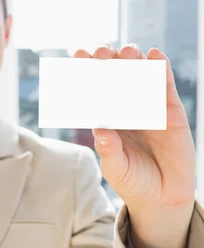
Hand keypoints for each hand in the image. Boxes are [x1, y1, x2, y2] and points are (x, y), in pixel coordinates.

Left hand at [73, 43, 195, 213]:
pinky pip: (165, 84)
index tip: (77, 55)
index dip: (85, 70)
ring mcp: (147, 105)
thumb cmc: (133, 181)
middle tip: (101, 53)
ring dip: (133, 58)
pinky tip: (155, 56)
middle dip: (107, 59)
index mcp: (106, 117)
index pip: (93, 88)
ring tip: (127, 51)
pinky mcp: (169, 109)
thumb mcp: (117, 169)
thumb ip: (110, 151)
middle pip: (114, 74)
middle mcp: (125, 107)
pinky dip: (161, 67)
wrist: (163, 195)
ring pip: (139, 74)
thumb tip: (100, 131)